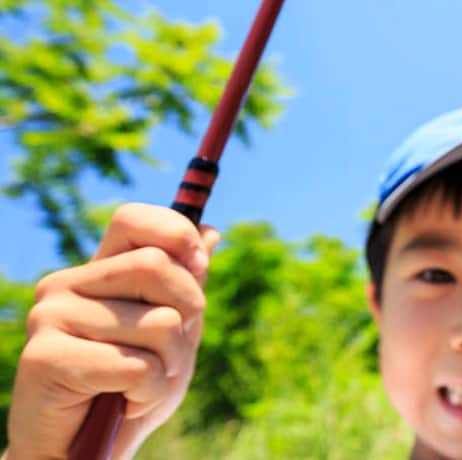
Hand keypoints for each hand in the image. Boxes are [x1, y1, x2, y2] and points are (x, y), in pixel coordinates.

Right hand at [6, 203, 219, 459]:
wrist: (82, 453)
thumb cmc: (130, 393)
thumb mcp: (173, 335)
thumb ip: (187, 286)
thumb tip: (210, 231)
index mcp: (96, 273)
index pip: (133, 221)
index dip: (176, 234)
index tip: (201, 264)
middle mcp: (66, 286)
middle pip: (156, 266)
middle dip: (187, 315)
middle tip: (168, 355)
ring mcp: (49, 318)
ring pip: (158, 322)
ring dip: (168, 365)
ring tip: (139, 387)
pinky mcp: (45, 357)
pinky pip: (136, 365)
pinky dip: (148, 391)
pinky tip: (123, 402)